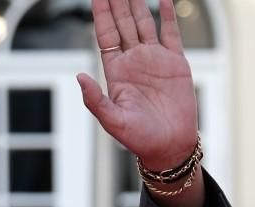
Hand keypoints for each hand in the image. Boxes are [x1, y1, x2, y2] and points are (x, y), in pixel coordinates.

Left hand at [76, 0, 198, 171]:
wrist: (169, 145)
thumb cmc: (139, 138)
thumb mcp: (112, 120)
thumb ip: (95, 99)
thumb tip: (79, 77)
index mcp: (116, 71)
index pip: (105, 34)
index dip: (100, 13)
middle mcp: (133, 60)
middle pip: (122, 22)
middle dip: (117, 1)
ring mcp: (154, 59)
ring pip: (144, 21)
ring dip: (137, 2)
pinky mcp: (175, 62)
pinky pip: (170, 32)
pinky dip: (167, 13)